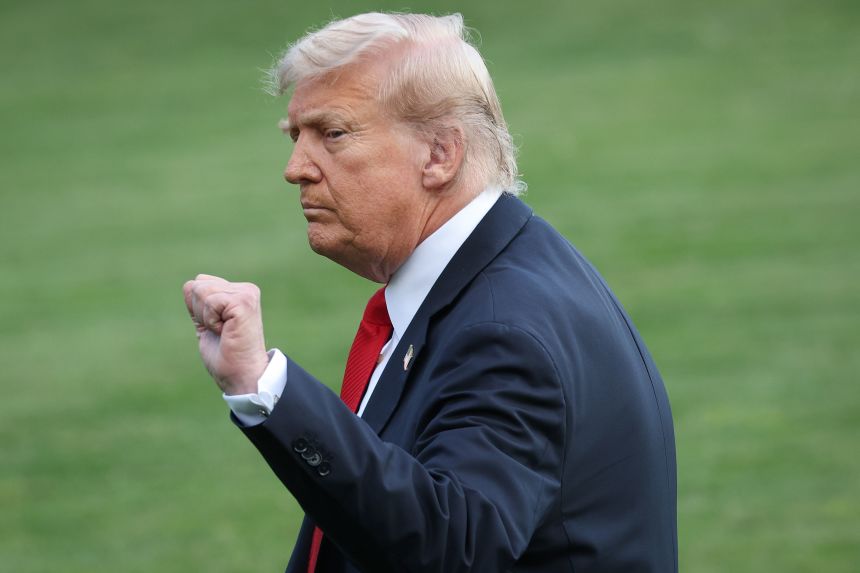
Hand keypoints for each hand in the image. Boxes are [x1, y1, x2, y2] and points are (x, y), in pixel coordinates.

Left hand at [182, 274, 269, 394]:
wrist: (242, 375)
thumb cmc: (226, 355)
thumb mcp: (206, 323)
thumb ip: (200, 303)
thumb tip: (189, 285)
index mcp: (238, 291)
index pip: (199, 282)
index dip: (198, 308)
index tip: (216, 327)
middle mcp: (245, 289)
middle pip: (197, 284)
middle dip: (200, 312)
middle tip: (220, 331)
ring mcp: (246, 294)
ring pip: (201, 291)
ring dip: (206, 317)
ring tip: (224, 331)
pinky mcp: (243, 302)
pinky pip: (210, 302)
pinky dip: (211, 321)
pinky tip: (226, 331)